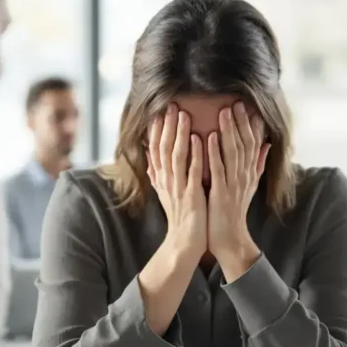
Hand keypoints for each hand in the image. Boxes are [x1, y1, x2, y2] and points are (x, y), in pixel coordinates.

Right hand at [146, 104, 206, 263]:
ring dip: (179, 134)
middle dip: (167, 125)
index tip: (159, 111)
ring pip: (176, 155)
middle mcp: (166, 180)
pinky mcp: (191, 195)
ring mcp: (178, 187)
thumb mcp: (165, 192)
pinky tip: (197, 138)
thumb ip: (157, 173)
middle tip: (171, 104)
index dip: (157, 130)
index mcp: (161, 178)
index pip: (156, 149)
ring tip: (183, 114)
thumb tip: (148, 155)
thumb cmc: (180, 216)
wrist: (185, 242)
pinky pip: (192, 171)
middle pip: (164, 148)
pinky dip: (194, 154)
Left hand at [207, 102, 269, 279]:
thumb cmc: (234, 211)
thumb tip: (267, 144)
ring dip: (229, 131)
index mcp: (249, 172)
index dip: (250, 124)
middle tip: (236, 102)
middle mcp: (244, 176)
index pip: (252, 143)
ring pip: (233, 153)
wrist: (229, 238)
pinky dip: (213, 153)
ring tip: (224, 112)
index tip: (246, 105)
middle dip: (240, 122)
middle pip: (244, 143)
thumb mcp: (249, 185)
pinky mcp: (220, 193)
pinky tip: (208, 137)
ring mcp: (233, 184)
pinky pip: (218, 169)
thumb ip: (257, 164)